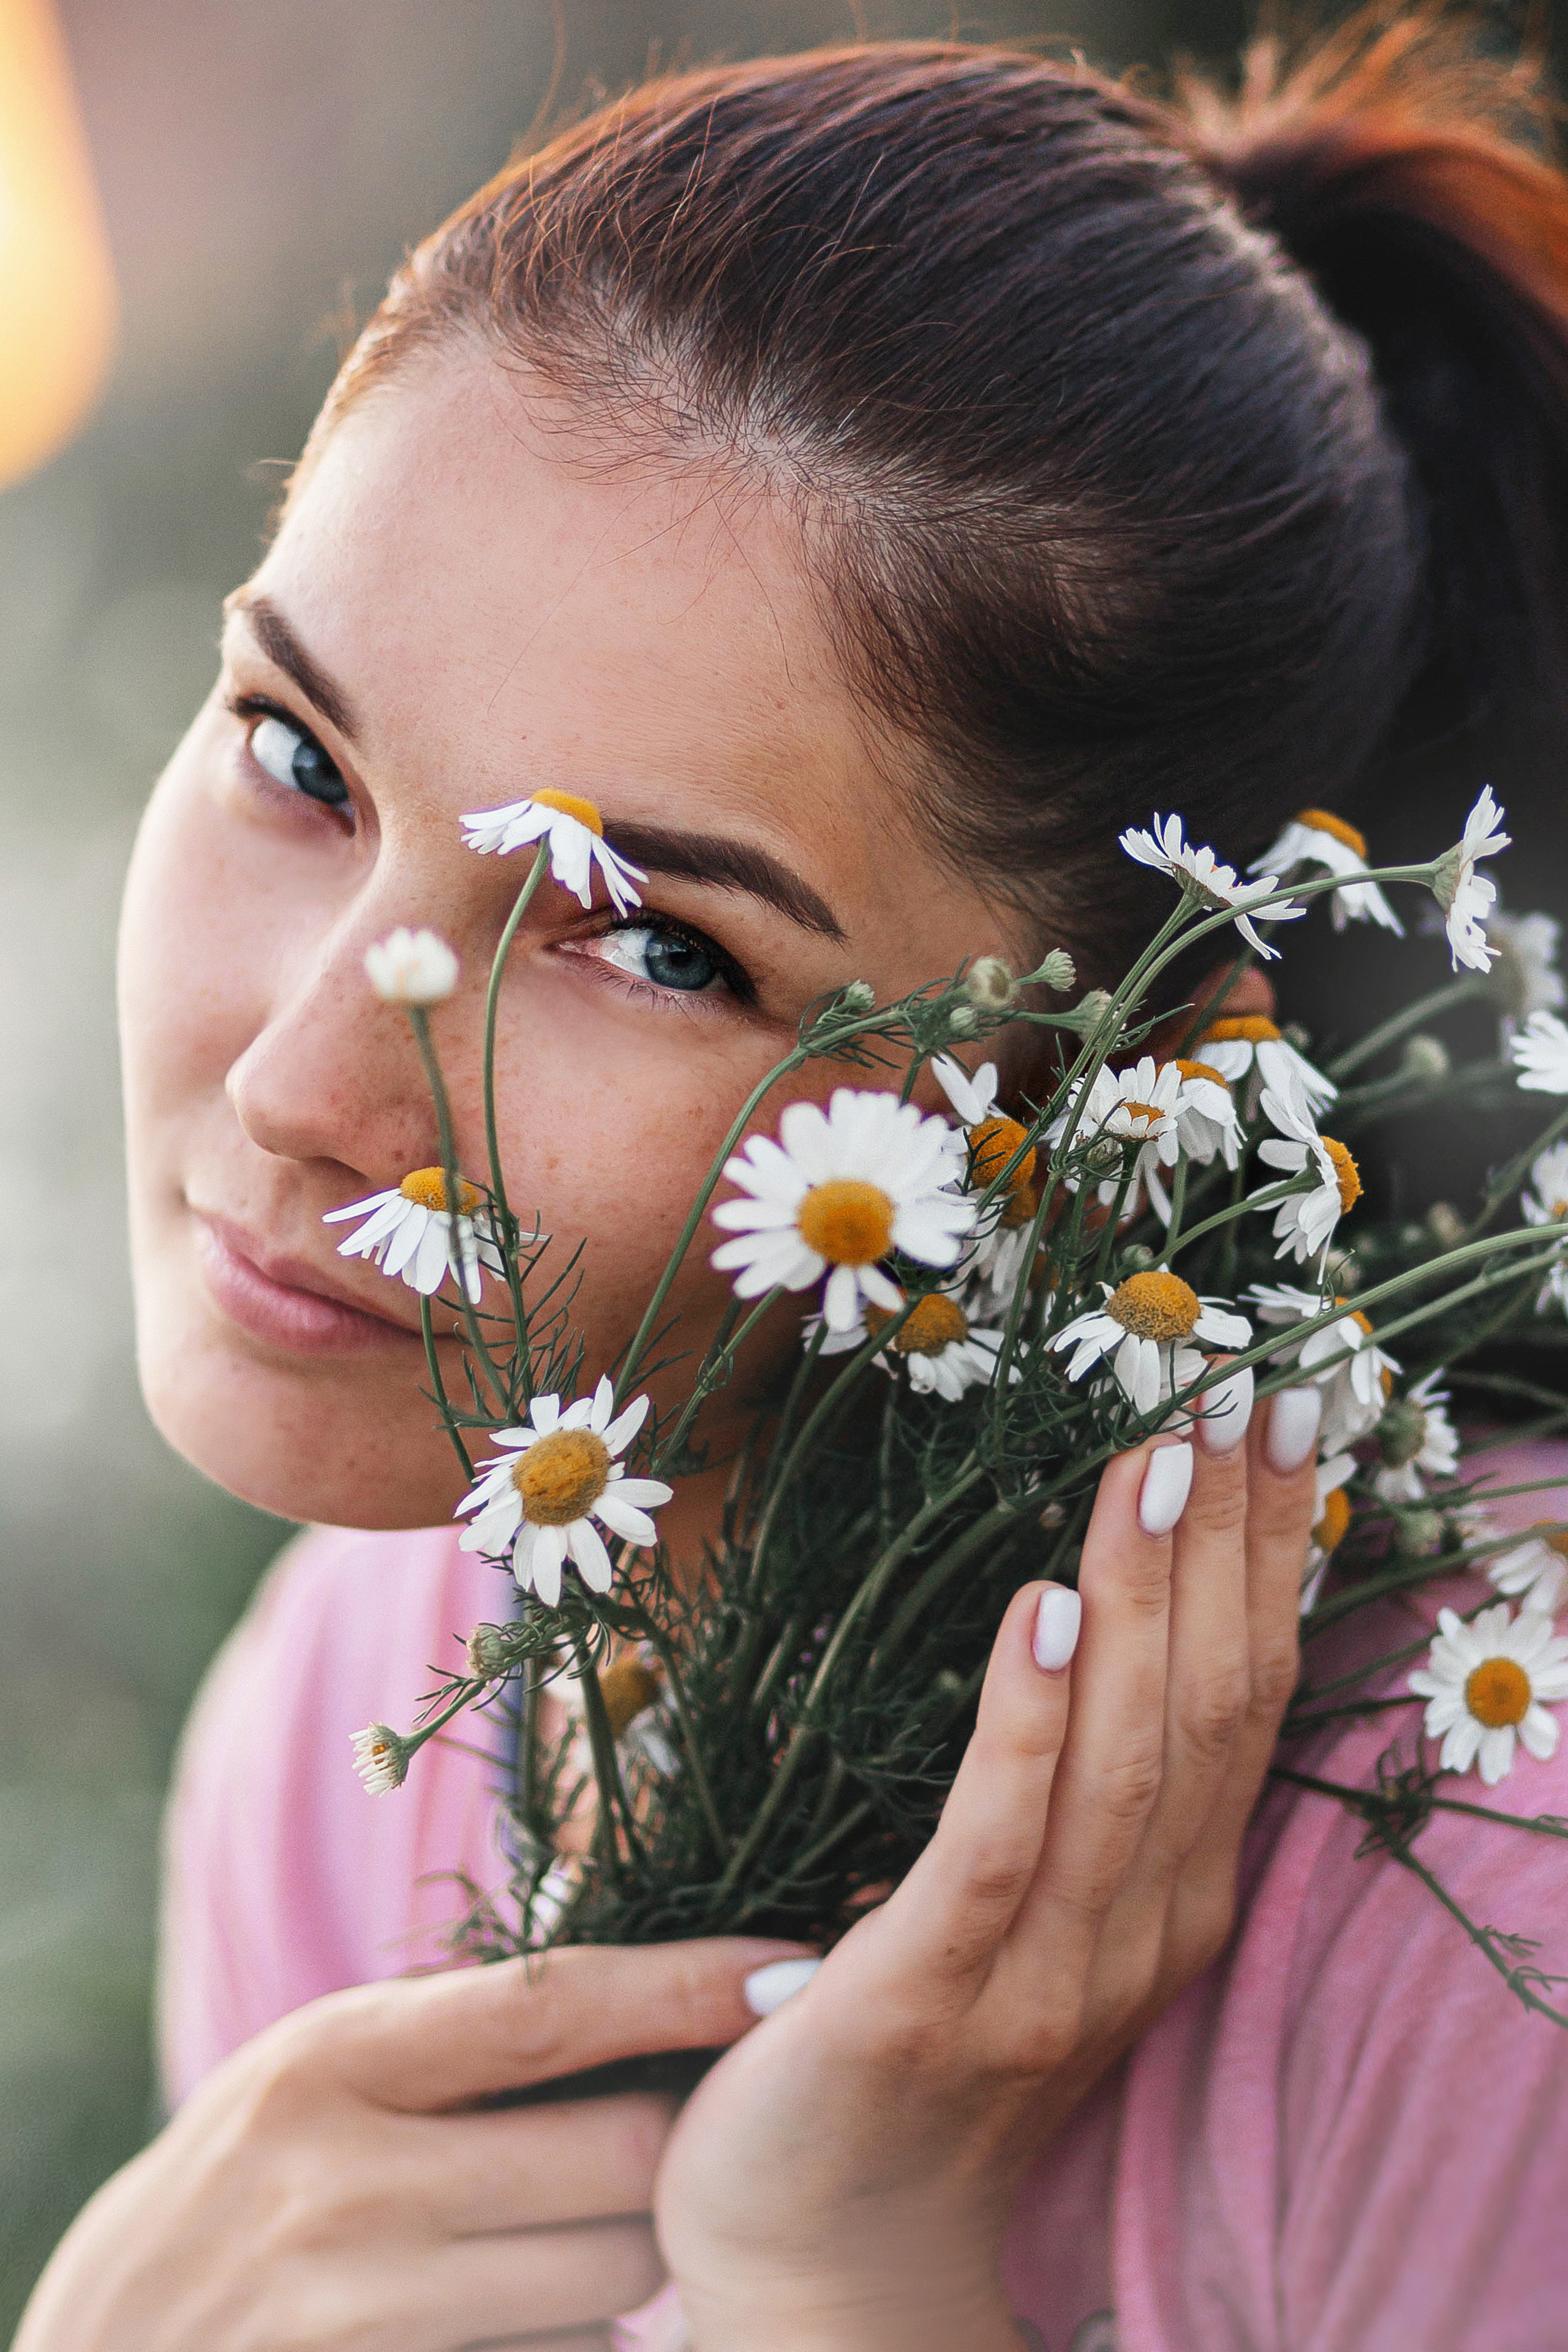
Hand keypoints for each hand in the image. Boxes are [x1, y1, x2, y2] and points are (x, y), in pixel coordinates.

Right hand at [14, 1935, 807, 2351]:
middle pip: (623, 2158)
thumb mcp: (323, 2074)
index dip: (688, 1983)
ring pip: (616, 2279)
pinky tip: (510, 2322)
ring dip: (627, 2259)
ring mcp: (364, 2317)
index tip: (793, 1968)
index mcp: (332, 2063)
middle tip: (658, 2139)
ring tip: (557, 2237)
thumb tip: (666, 1990)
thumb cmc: (252, 2185)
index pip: (551, 2006)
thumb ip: (461, 2038)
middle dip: (670, 2150)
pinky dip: (571, 2347)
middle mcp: (346, 2187)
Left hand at [657, 1386, 1317, 2351]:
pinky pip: (995, 1843)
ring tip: (1151, 1461)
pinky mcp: (924, 2001)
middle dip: (1222, 1542)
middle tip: (1230, 1391)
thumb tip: (1079, 1600)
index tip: (1273, 1420)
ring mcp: (1039, 1976)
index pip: (1240, 1700)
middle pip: (1202, 1708)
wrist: (825, 2252)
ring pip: (1120, 1760)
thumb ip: (1070, 1787)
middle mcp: (1136, 1935)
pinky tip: (1041, 1610)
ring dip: (1142, 1598)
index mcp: (1167, 1902)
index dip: (1266, 1557)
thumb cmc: (915, 2046)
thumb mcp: (1024, 1906)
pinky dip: (1027, 1722)